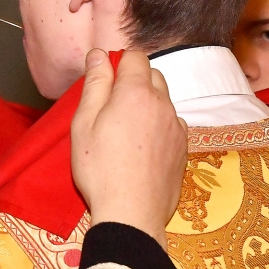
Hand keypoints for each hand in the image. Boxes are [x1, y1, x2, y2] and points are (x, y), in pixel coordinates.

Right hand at [71, 49, 187, 247]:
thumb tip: (99, 54)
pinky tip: (144, 147)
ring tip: (127, 131)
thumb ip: (95, 84)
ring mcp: (177, 126)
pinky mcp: (184, 148)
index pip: (135, 57)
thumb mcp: (84, 124)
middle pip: (153, 75)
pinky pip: (173, 124)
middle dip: (135, 81)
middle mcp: (163, 103)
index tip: (105, 83)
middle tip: (112, 108)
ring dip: (148, 104)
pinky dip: (160, 125)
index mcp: (136, 93)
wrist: (131, 213)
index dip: (119, 64)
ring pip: (164, 100)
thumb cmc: (99, 168)